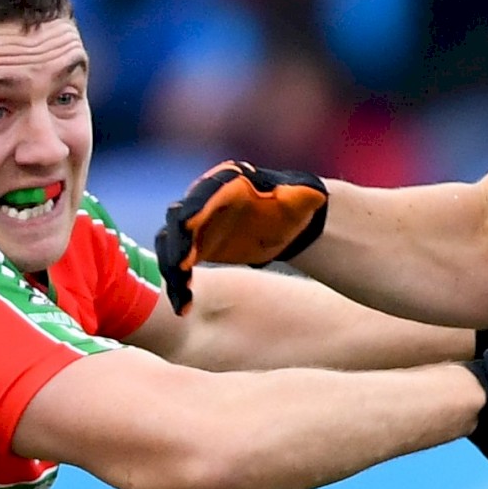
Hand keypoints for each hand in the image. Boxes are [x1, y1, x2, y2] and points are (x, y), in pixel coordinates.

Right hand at [155, 161, 328, 313]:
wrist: (292, 217)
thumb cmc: (299, 201)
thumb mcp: (303, 195)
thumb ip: (302, 194)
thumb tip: (315, 193)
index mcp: (228, 181)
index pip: (204, 196)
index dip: (194, 212)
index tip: (189, 230)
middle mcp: (205, 200)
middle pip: (179, 223)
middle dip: (176, 246)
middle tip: (179, 271)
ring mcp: (198, 224)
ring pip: (172, 248)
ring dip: (172, 272)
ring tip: (182, 301)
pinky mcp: (198, 247)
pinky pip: (179, 267)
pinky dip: (179, 286)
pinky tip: (184, 308)